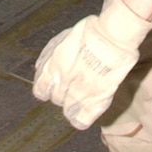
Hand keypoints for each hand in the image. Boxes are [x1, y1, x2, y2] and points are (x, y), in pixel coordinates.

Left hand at [33, 0, 151, 129]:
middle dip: (63, 92)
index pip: (40, 90)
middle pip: (56, 99)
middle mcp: (61, 83)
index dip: (47, 88)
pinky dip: (82, 119)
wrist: (112, 35)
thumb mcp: (63, 38)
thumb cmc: (91, 31)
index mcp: (51, 67)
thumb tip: (39, 69)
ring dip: (73, 104)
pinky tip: (87, 109)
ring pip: (67, 111)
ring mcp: (78, 94)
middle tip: (75, 83)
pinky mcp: (96, 101)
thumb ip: (50, 55)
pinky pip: (81, 120)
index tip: (54, 85)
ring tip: (83, 94)